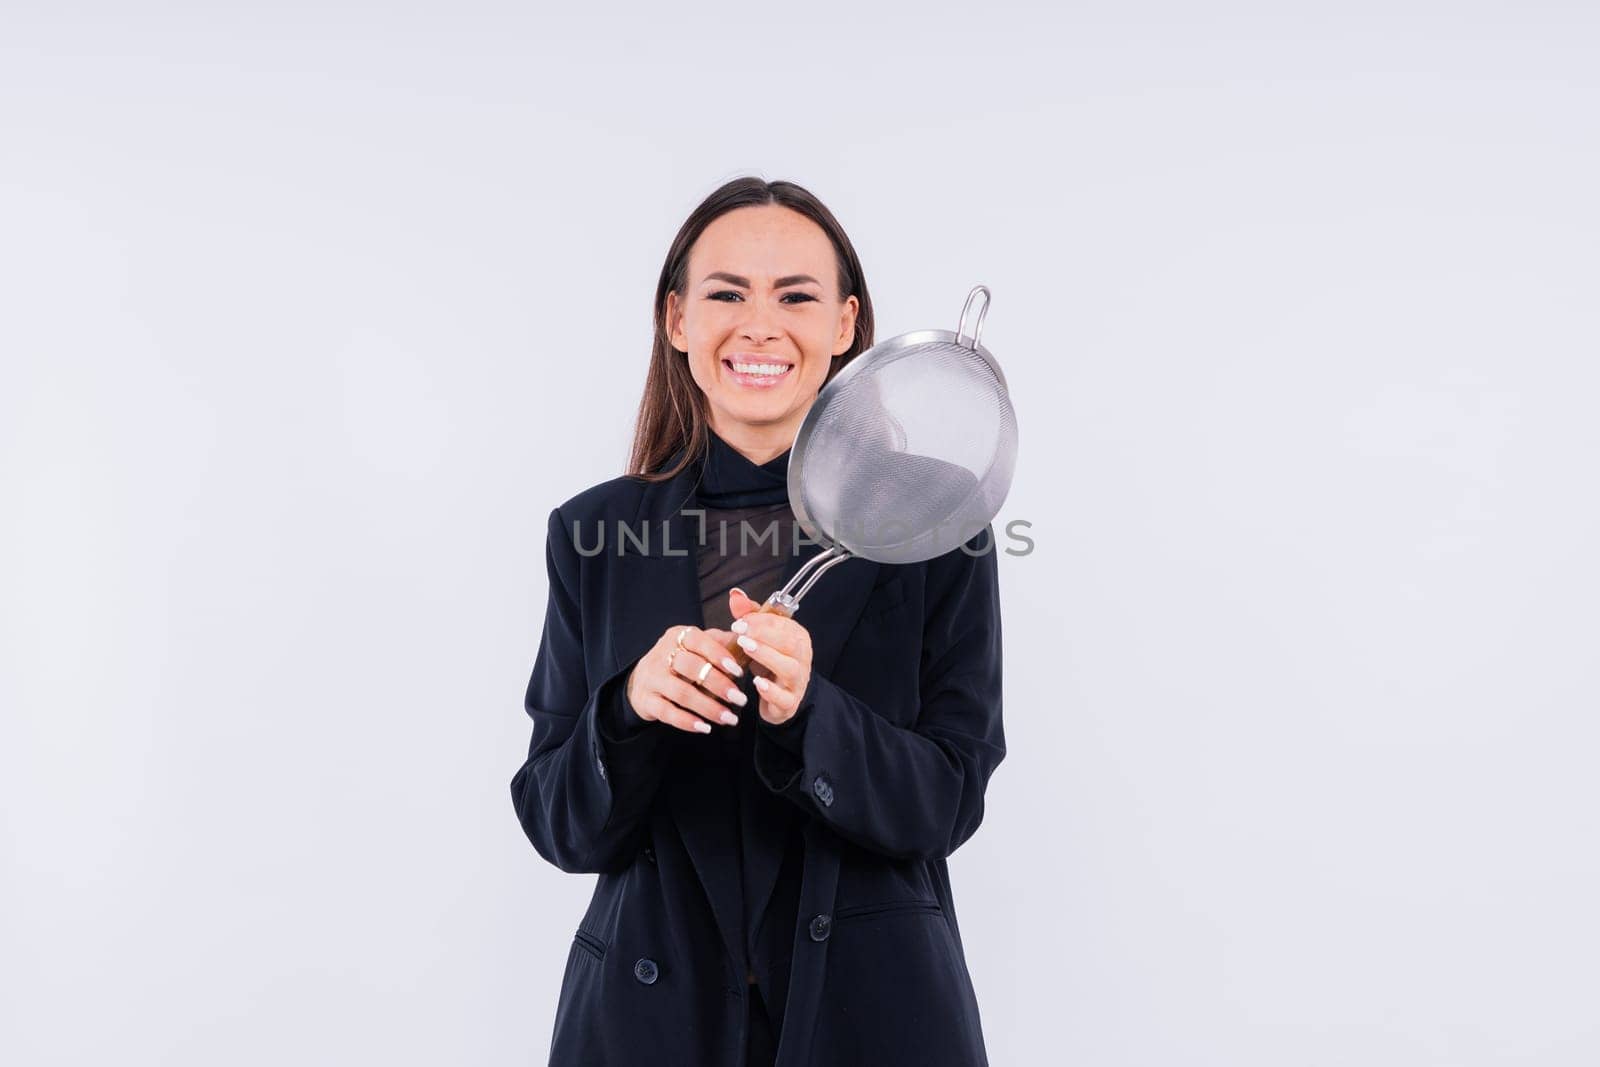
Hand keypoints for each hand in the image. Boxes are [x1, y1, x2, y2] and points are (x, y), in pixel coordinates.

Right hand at [625, 624, 749, 733]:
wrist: (642, 681)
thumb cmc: (680, 662)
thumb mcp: (697, 647)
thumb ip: (721, 642)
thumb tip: (749, 641)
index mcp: (677, 636)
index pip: (698, 640)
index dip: (719, 655)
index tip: (739, 671)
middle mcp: (661, 655)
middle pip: (691, 667)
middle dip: (719, 684)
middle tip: (740, 699)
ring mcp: (652, 678)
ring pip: (681, 693)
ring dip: (708, 707)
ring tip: (729, 718)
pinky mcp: (646, 701)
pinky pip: (667, 712)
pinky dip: (688, 722)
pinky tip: (706, 728)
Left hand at [727, 588, 812, 725]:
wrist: (781, 698)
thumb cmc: (770, 663)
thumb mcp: (760, 638)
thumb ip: (750, 616)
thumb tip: (736, 594)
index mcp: (798, 638)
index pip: (784, 624)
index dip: (761, 620)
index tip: (739, 620)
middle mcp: (802, 658)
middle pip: (790, 643)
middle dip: (764, 635)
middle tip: (740, 631)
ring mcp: (798, 681)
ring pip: (789, 668)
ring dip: (766, 656)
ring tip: (746, 648)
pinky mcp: (790, 702)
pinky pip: (784, 697)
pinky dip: (770, 690)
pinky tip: (756, 682)